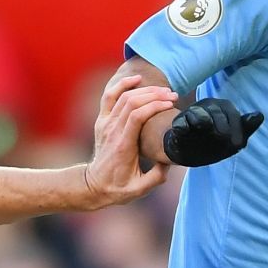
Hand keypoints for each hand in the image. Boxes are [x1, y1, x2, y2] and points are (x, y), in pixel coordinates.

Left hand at [83, 73, 177, 206]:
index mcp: (123, 145)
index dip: (155, 106)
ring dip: (145, 90)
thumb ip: (158, 176)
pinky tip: (137, 79)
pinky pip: (109, 96)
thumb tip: (170, 159)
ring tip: (163, 90)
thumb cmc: (119, 187)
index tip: (171, 105)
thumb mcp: (141, 188)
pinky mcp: (102, 121)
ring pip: (123, 97)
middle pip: (132, 102)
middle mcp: (112, 131)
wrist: (94, 185)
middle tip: (173, 96)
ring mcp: (105, 124)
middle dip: (155, 95)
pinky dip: (122, 85)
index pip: (137, 116)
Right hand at [163, 97, 264, 166]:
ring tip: (206, 137)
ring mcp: (193, 111)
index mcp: (225, 107)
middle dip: (222, 134)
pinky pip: (183, 124)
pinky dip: (184, 128)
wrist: (189, 150)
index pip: (234, 116)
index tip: (236, 146)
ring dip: (206, 130)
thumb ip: (247, 127)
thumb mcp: (235, 138)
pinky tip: (187, 132)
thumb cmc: (216, 142)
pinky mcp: (179, 121)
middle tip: (221, 143)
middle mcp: (209, 105)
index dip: (236, 132)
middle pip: (219, 118)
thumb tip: (260, 115)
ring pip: (201, 118)